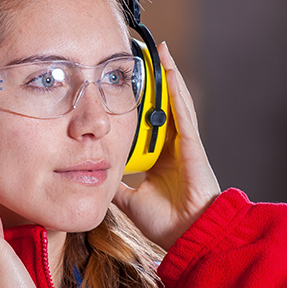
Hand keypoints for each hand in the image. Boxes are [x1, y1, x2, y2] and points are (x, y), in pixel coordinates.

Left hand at [113, 42, 220, 250]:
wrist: (188, 236)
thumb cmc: (166, 223)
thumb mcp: (130, 199)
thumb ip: (116, 185)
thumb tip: (94, 176)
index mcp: (161, 158)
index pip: (149, 123)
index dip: (142, 103)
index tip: (130, 84)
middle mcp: (174, 146)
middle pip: (163, 106)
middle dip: (156, 81)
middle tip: (144, 56)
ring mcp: (185, 143)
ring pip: (175, 103)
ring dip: (168, 76)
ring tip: (161, 52)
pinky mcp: (192, 144)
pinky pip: (183, 112)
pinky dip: (176, 91)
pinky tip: (170, 72)